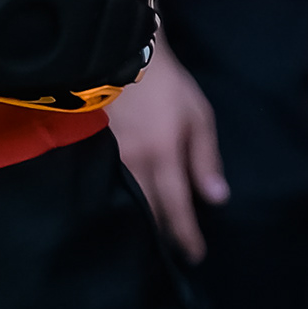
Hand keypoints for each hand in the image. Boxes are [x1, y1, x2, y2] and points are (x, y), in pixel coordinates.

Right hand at [105, 42, 223, 260]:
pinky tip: (121, 209)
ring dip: (140, 222)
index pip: (177, 208)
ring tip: (150, 237)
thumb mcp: (198, 116)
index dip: (187, 236)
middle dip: (162, 235)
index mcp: (164, 156)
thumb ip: (206, 159)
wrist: (118, 52)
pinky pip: (106, 187)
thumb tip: (216, 200)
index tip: (196, 256)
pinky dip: (118, 202)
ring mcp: (108, 159)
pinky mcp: (91, 151)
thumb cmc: (166, 84)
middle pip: (148, 212)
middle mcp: (134, 164)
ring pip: (125, 202)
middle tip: (172, 252)